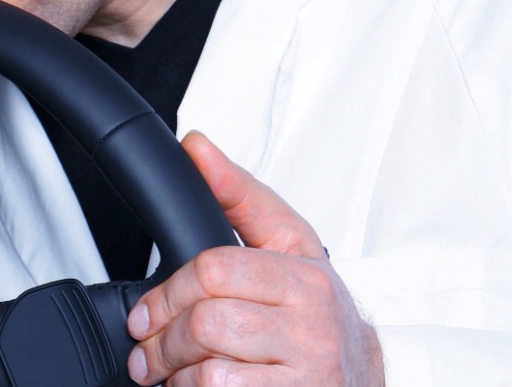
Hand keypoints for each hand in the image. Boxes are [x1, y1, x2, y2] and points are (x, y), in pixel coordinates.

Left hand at [126, 132, 384, 385]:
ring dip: (174, 371)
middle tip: (148, 342)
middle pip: (205, 323)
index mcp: (305, 280)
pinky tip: (197, 386)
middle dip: (162, 336)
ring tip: (169, 368)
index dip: (167, 292)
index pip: (215, 271)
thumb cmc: (315, 309)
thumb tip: (196, 147)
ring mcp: (307, 375)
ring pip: (209, 371)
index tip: (148, 309)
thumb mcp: (287, 244)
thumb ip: (239, 194)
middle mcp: (312, 328)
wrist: (363, 377)